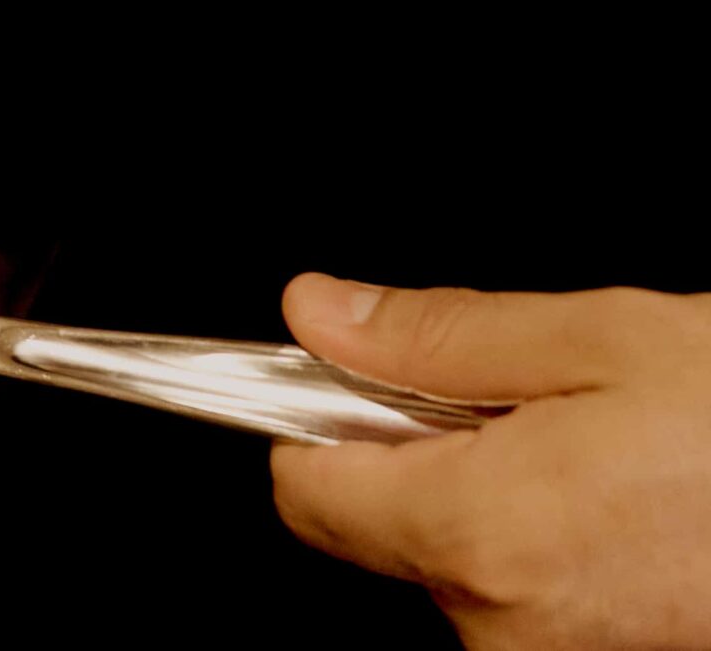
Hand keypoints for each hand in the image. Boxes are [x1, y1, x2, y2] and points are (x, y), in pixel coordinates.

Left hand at [271, 273, 710, 649]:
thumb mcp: (605, 339)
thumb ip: (440, 334)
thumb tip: (321, 315)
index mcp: (482, 532)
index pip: (306, 490)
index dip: (320, 420)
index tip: (360, 379)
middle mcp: (506, 625)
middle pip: (382, 524)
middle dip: (431, 454)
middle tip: (536, 409)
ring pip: (460, 559)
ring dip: (502, 501)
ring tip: (606, 458)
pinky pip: (528, 596)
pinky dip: (552, 544)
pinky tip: (628, 504)